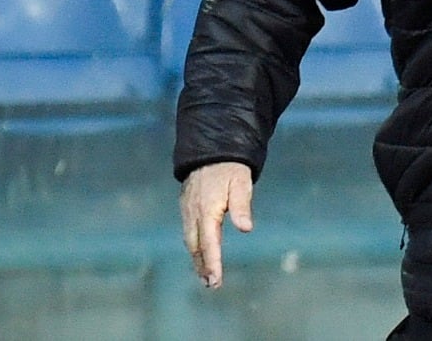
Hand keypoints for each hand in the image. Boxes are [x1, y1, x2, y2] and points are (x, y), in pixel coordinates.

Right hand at [180, 161, 253, 288]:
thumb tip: (245, 228)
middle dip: (202, 265)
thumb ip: (241, 206)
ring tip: (205, 275)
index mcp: (207, 209)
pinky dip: (193, 245)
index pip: (209, 242)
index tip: (215, 280)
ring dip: (197, 258)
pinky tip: (199, 252)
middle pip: (196, 245)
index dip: (212, 263)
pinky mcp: (186, 205)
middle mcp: (193, 212)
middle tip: (211, 284)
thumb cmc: (231, 167)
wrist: (212, 147)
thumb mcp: (241, 184)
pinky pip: (188, 230)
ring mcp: (187, 209)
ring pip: (190, 239)